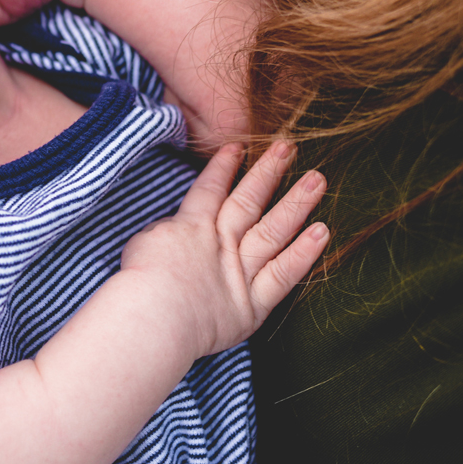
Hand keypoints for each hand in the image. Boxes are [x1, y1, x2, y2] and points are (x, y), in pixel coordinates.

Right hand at [120, 142, 328, 357]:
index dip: (223, 167)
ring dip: (296, 204)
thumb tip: (177, 230)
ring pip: (273, 231)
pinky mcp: (253, 304)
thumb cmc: (140, 281)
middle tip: (287, 147)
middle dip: (268, 172)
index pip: (210, 190)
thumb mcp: (143, 242)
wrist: (155, 316)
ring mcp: (240, 271)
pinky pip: (284, 275)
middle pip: (248, 201)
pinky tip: (322, 231)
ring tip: (317, 180)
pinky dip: (304, 254)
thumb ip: (166, 231)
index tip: (238, 147)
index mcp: (190, 227)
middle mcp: (221, 243)